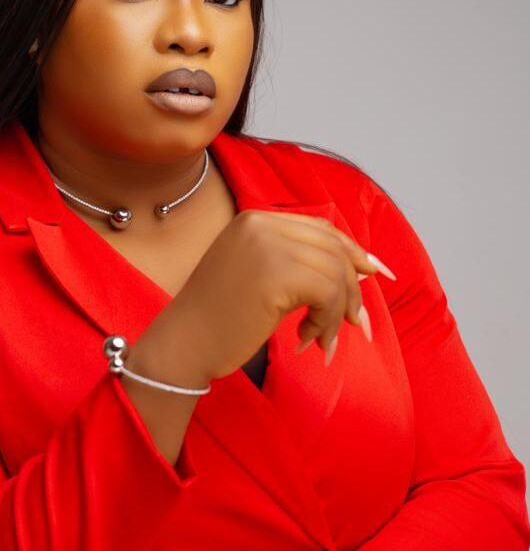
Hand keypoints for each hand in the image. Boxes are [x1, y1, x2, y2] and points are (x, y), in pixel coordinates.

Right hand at [150, 209, 393, 380]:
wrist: (182, 343)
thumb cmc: (218, 317)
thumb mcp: (257, 274)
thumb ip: (297, 261)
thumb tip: (365, 267)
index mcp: (255, 219)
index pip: (321, 228)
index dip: (353, 250)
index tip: (378, 274)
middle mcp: (261, 223)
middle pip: (333, 248)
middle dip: (352, 288)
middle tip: (355, 324)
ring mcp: (266, 245)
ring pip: (335, 273)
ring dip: (338, 313)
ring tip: (321, 338)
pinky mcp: (275, 274)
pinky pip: (328, 294)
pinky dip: (328, 322)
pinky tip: (306, 340)